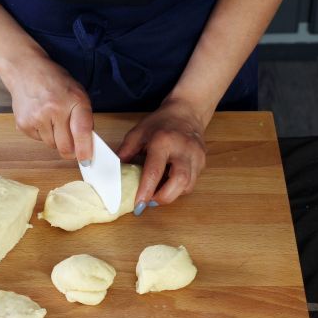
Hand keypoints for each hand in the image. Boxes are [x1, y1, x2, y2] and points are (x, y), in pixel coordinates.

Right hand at [0, 53, 93, 162]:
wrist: (26, 70)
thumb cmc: (56, 83)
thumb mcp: (77, 94)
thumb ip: (84, 118)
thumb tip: (87, 146)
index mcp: (74, 100)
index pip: (82, 131)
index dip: (85, 150)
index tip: (87, 161)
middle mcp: (55, 109)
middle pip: (65, 146)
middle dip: (70, 150)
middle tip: (72, 146)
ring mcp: (37, 117)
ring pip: (51, 144)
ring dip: (55, 139)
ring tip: (52, 120)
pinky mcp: (23, 124)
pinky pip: (38, 140)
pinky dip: (42, 134)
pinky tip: (40, 117)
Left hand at [117, 97, 208, 213]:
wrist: (187, 112)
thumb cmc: (160, 123)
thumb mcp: (137, 133)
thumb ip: (126, 152)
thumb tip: (115, 174)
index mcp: (163, 141)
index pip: (155, 170)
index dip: (146, 191)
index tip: (138, 205)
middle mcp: (183, 149)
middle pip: (179, 182)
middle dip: (163, 198)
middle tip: (149, 202)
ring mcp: (196, 156)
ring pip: (187, 186)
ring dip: (171, 194)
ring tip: (157, 192)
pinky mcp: (203, 162)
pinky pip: (191, 182)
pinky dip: (178, 188)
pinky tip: (168, 183)